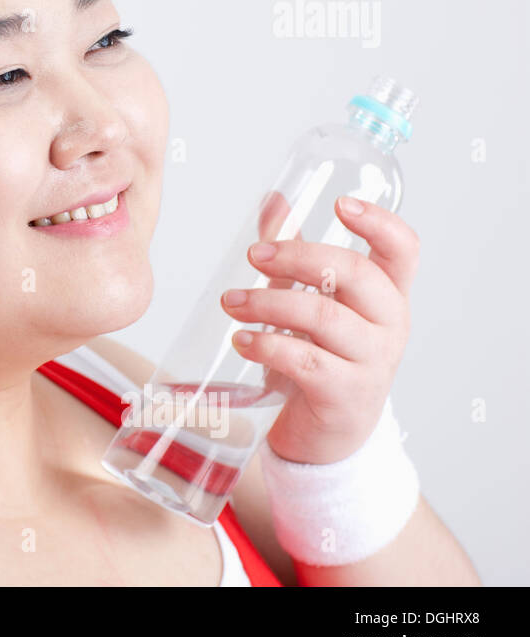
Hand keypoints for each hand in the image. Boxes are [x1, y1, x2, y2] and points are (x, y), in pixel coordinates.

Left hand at [219, 193, 419, 464]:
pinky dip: (267, 344)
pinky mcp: (345, 394)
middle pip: (355, 274)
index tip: (340, 204)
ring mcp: (372, 362)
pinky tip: (241, 339)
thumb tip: (275, 201)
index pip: (403, 250)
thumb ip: (296, 254)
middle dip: (297, 257)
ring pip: (323, 317)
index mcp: (387, 295)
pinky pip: (305, 360)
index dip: (379, 223)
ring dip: (268, 303)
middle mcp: (389, 325)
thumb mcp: (313, 301)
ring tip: (231, 303)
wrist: (328, 435)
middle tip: (252, 256)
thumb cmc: (323, 358)